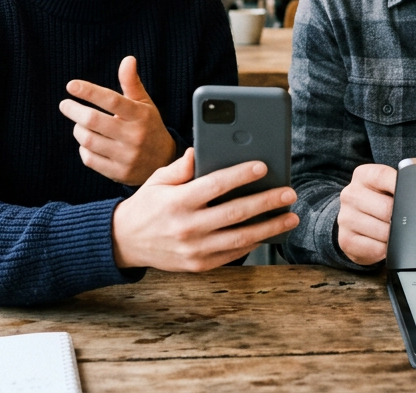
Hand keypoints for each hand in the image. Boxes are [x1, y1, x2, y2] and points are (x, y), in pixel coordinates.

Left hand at [60, 56, 176, 185]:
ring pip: (88, 140)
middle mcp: (133, 135)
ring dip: (78, 129)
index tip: (71, 85)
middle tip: (65, 104)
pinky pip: (89, 159)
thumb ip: (132, 82)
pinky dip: (83, 148)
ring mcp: (126, 156)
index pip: (111, 100)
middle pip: (93, 120)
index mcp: (140, 115)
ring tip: (80, 123)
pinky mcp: (118, 172)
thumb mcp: (144, 104)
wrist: (164, 162)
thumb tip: (128, 59)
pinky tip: (87, 143)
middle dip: (74, 110)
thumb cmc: (149, 127)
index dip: (89, 91)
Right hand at [111, 149, 298, 270]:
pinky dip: (253, 243)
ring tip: (290, 217)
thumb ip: (181, 167)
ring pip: (240, 239)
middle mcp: (187, 227)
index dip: (241, 175)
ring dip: (269, 227)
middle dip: (266, 202)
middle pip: (234, 213)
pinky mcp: (199, 265)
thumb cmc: (147, 204)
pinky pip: (232, 254)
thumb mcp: (157, 180)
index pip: (215, 185)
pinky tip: (269, 232)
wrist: (125, 242)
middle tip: (289, 193)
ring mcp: (194, 250)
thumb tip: (199, 151)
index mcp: (177, 202)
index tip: (263, 166)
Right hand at [337, 164, 396, 265]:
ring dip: (396, 236)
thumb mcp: (389, 187)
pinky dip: (387, 250)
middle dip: (402, 218)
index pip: (383, 177)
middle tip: (408, 221)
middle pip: (387, 208)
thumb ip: (403, 184)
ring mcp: (345, 218)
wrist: (357, 224)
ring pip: (383, 231)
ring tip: (396, 233)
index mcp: (363, 176)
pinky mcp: (346, 240)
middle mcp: (350, 195)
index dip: (402, 188)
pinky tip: (386, 244)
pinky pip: (376, 249)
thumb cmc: (380, 203)